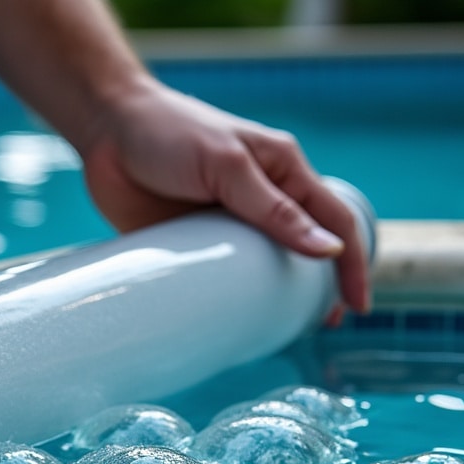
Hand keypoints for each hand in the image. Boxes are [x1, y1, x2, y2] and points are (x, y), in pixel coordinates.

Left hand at [79, 85, 369, 314]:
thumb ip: (274, 209)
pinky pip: (220, 275)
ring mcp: (227, 222)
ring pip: (264, 267)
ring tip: (282, 332)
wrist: (105, 131)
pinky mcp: (193, 240)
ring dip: (276, 298)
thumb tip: (329, 250)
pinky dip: (232, 299)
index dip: (353, 263)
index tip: (357, 305)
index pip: (335, 220)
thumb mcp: (227, 165)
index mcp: (282, 171)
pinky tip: (234, 322)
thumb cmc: (170, 131)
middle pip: (305, 249)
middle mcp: (261, 198)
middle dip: (318, 288)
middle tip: (321, 327)